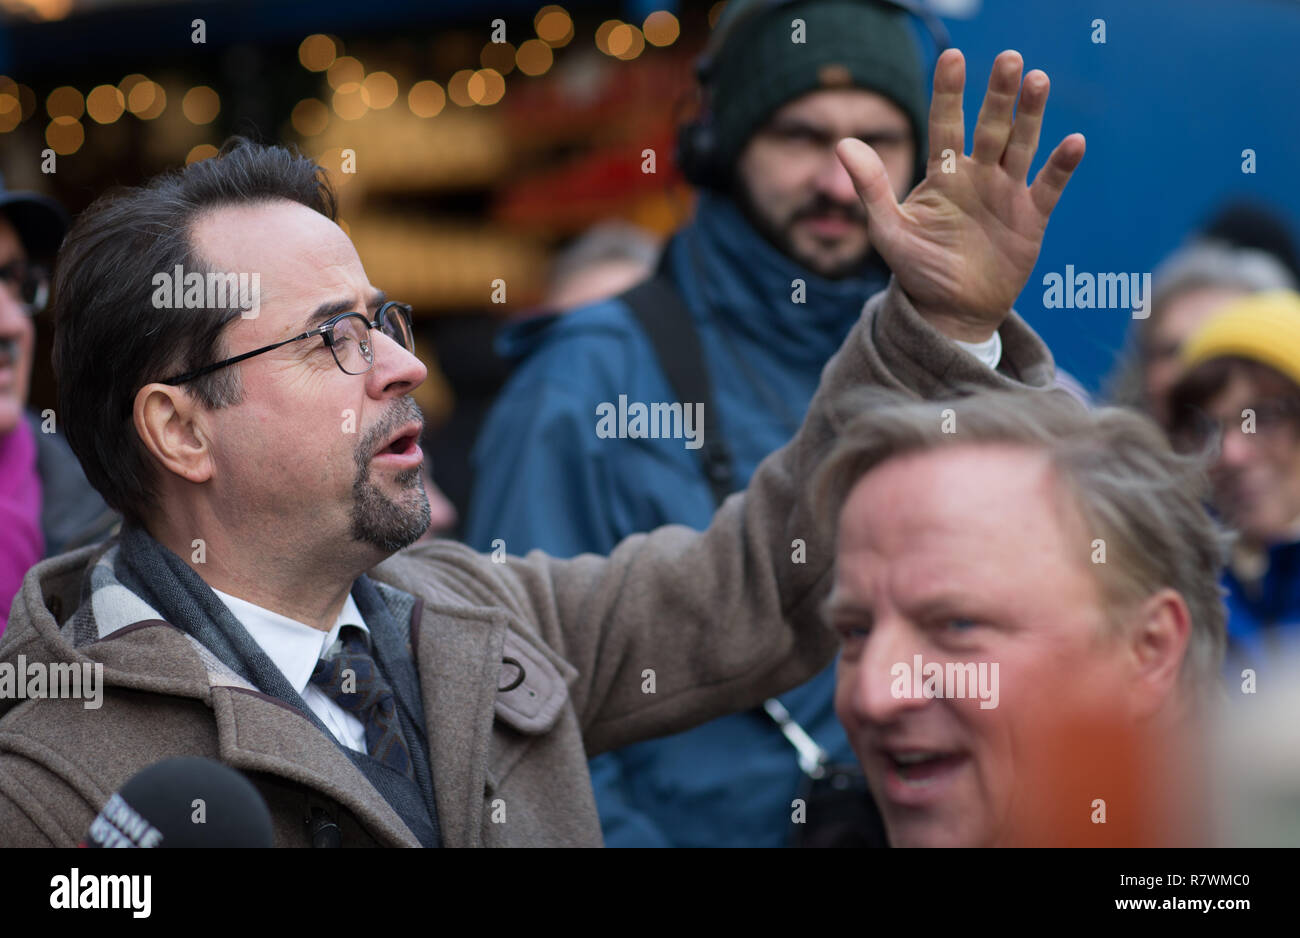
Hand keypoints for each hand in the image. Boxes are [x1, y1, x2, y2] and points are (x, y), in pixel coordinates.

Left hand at [837, 49, 1084, 341]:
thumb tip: (842, 143)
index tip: (952, 57)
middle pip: (991, 126)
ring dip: (1031, 115)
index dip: (949, 92)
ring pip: (1022, 145)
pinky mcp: (1033, 216)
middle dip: (1000, 94)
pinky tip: (1073, 142)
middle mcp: (978, 174)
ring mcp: (1007, 192)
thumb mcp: (889, 231)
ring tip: (1037, 81)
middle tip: (1009, 59)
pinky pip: (1049, 185)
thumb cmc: (918, 268)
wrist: (950, 311)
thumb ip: (871, 188)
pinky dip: (1062, 165)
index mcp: (944, 173)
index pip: (945, 123)